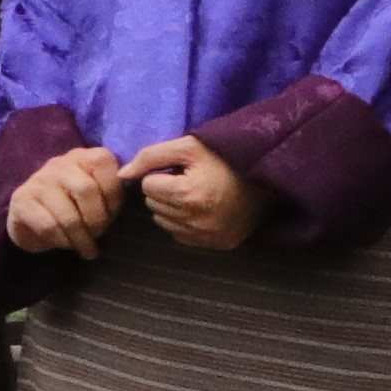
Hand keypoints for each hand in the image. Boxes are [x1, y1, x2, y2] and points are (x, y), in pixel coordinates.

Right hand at [3, 140, 128, 256]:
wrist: (34, 220)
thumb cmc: (77, 208)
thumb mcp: (101, 196)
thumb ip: (114, 190)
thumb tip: (134, 190)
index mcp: (83, 156)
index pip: (104, 163)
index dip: (113, 194)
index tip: (112, 214)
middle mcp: (59, 163)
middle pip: (86, 190)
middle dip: (96, 220)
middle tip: (98, 235)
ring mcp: (37, 180)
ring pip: (67, 214)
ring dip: (81, 237)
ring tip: (86, 248)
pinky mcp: (21, 200)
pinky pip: (48, 226)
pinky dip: (62, 241)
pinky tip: (65, 244)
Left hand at [130, 135, 259, 251]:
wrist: (268, 178)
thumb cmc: (225, 158)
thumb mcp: (188, 146)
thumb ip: (150, 156)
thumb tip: (121, 175)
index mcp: (188, 195)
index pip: (148, 186)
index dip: (160, 174)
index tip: (179, 170)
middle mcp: (196, 221)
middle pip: (154, 205)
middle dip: (164, 191)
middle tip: (188, 181)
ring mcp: (207, 236)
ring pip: (164, 222)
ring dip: (171, 208)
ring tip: (194, 194)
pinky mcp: (217, 245)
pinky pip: (181, 235)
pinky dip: (184, 223)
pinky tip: (202, 209)